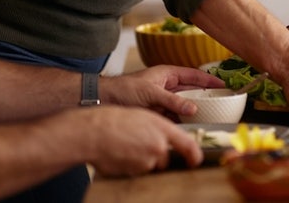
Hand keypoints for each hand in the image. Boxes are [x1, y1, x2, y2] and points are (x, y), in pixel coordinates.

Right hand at [81, 106, 201, 175]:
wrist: (93, 132)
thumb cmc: (115, 120)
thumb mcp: (144, 116)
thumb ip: (160, 130)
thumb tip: (167, 141)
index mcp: (163, 130)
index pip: (188, 146)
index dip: (194, 155)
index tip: (195, 160)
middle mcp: (157, 147)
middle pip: (165, 158)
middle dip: (156, 154)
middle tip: (139, 143)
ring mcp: (145, 162)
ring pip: (149, 165)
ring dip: (141, 159)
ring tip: (126, 145)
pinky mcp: (133, 173)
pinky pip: (136, 171)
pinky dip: (130, 165)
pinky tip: (120, 153)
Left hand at [100, 65, 223, 117]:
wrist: (103, 100)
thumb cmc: (124, 89)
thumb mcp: (151, 93)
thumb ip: (172, 101)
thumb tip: (193, 108)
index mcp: (167, 74)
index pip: (193, 76)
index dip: (209, 80)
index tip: (223, 85)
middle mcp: (167, 86)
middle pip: (191, 91)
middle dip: (205, 96)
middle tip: (221, 103)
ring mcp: (162, 100)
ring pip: (184, 105)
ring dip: (194, 110)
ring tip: (209, 116)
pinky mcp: (156, 112)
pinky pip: (174, 116)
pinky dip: (182, 120)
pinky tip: (190, 125)